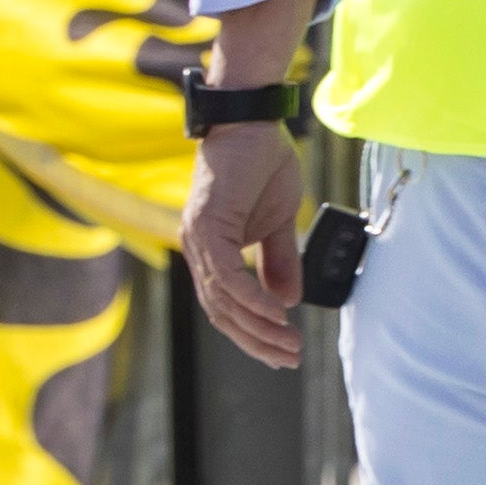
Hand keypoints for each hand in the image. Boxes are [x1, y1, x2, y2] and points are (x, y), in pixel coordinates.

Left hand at [188, 123, 315, 370]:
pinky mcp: (206, 226)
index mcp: (210, 250)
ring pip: (222, 300)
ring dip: (258, 327)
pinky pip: (227, 275)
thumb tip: (286, 301)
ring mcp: (197, 238)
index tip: (281, 352)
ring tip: (289, 345)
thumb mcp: (278, 223)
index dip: (251, 332)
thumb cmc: (262, 167)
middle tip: (288, 359)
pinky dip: (251, 299)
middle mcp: (196, 248)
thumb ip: (278, 261)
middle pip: (220, 312)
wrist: (252, 125)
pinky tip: (275, 315)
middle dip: (255, 341)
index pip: (224, 305)